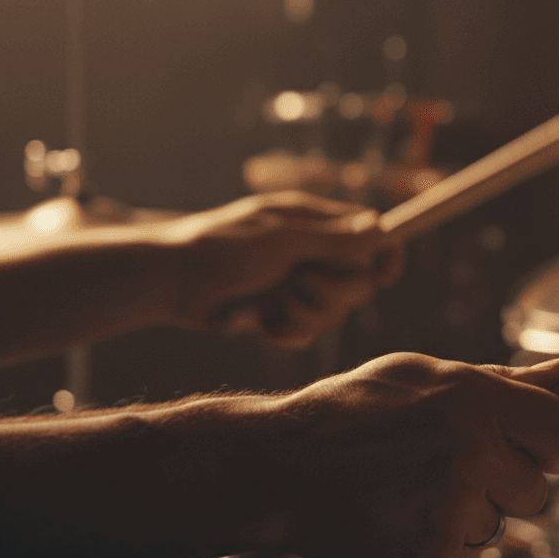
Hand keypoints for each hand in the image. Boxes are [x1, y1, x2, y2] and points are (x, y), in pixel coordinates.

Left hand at [166, 192, 403, 346]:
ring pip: (334, 314)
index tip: (386, 277)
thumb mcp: (281, 238)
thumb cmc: (221, 246)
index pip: (371, 235)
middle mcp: (311, 254)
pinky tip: (261, 323)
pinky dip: (287, 331)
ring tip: (272, 304)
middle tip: (299, 282)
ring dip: (304, 313)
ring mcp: (295, 286)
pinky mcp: (279, 314)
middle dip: (332, 291)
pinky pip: (306, 334)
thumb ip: (332, 238)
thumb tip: (380, 228)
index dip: (386, 255)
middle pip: (358, 283)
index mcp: (314, 223)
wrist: (172, 281)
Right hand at [268, 353, 558, 557]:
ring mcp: (451, 509)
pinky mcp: (429, 554)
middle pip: (537, 489)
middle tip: (453, 464)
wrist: (278, 466)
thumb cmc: (350, 411)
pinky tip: (394, 511)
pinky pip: (459, 552)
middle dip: (506, 482)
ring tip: (409, 484)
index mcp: (474, 400)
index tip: (538, 447)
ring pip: (497, 524)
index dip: (555, 442)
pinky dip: (434, 539)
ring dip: (468, 511)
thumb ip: (498, 380)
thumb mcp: (421, 373)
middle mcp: (470, 453)